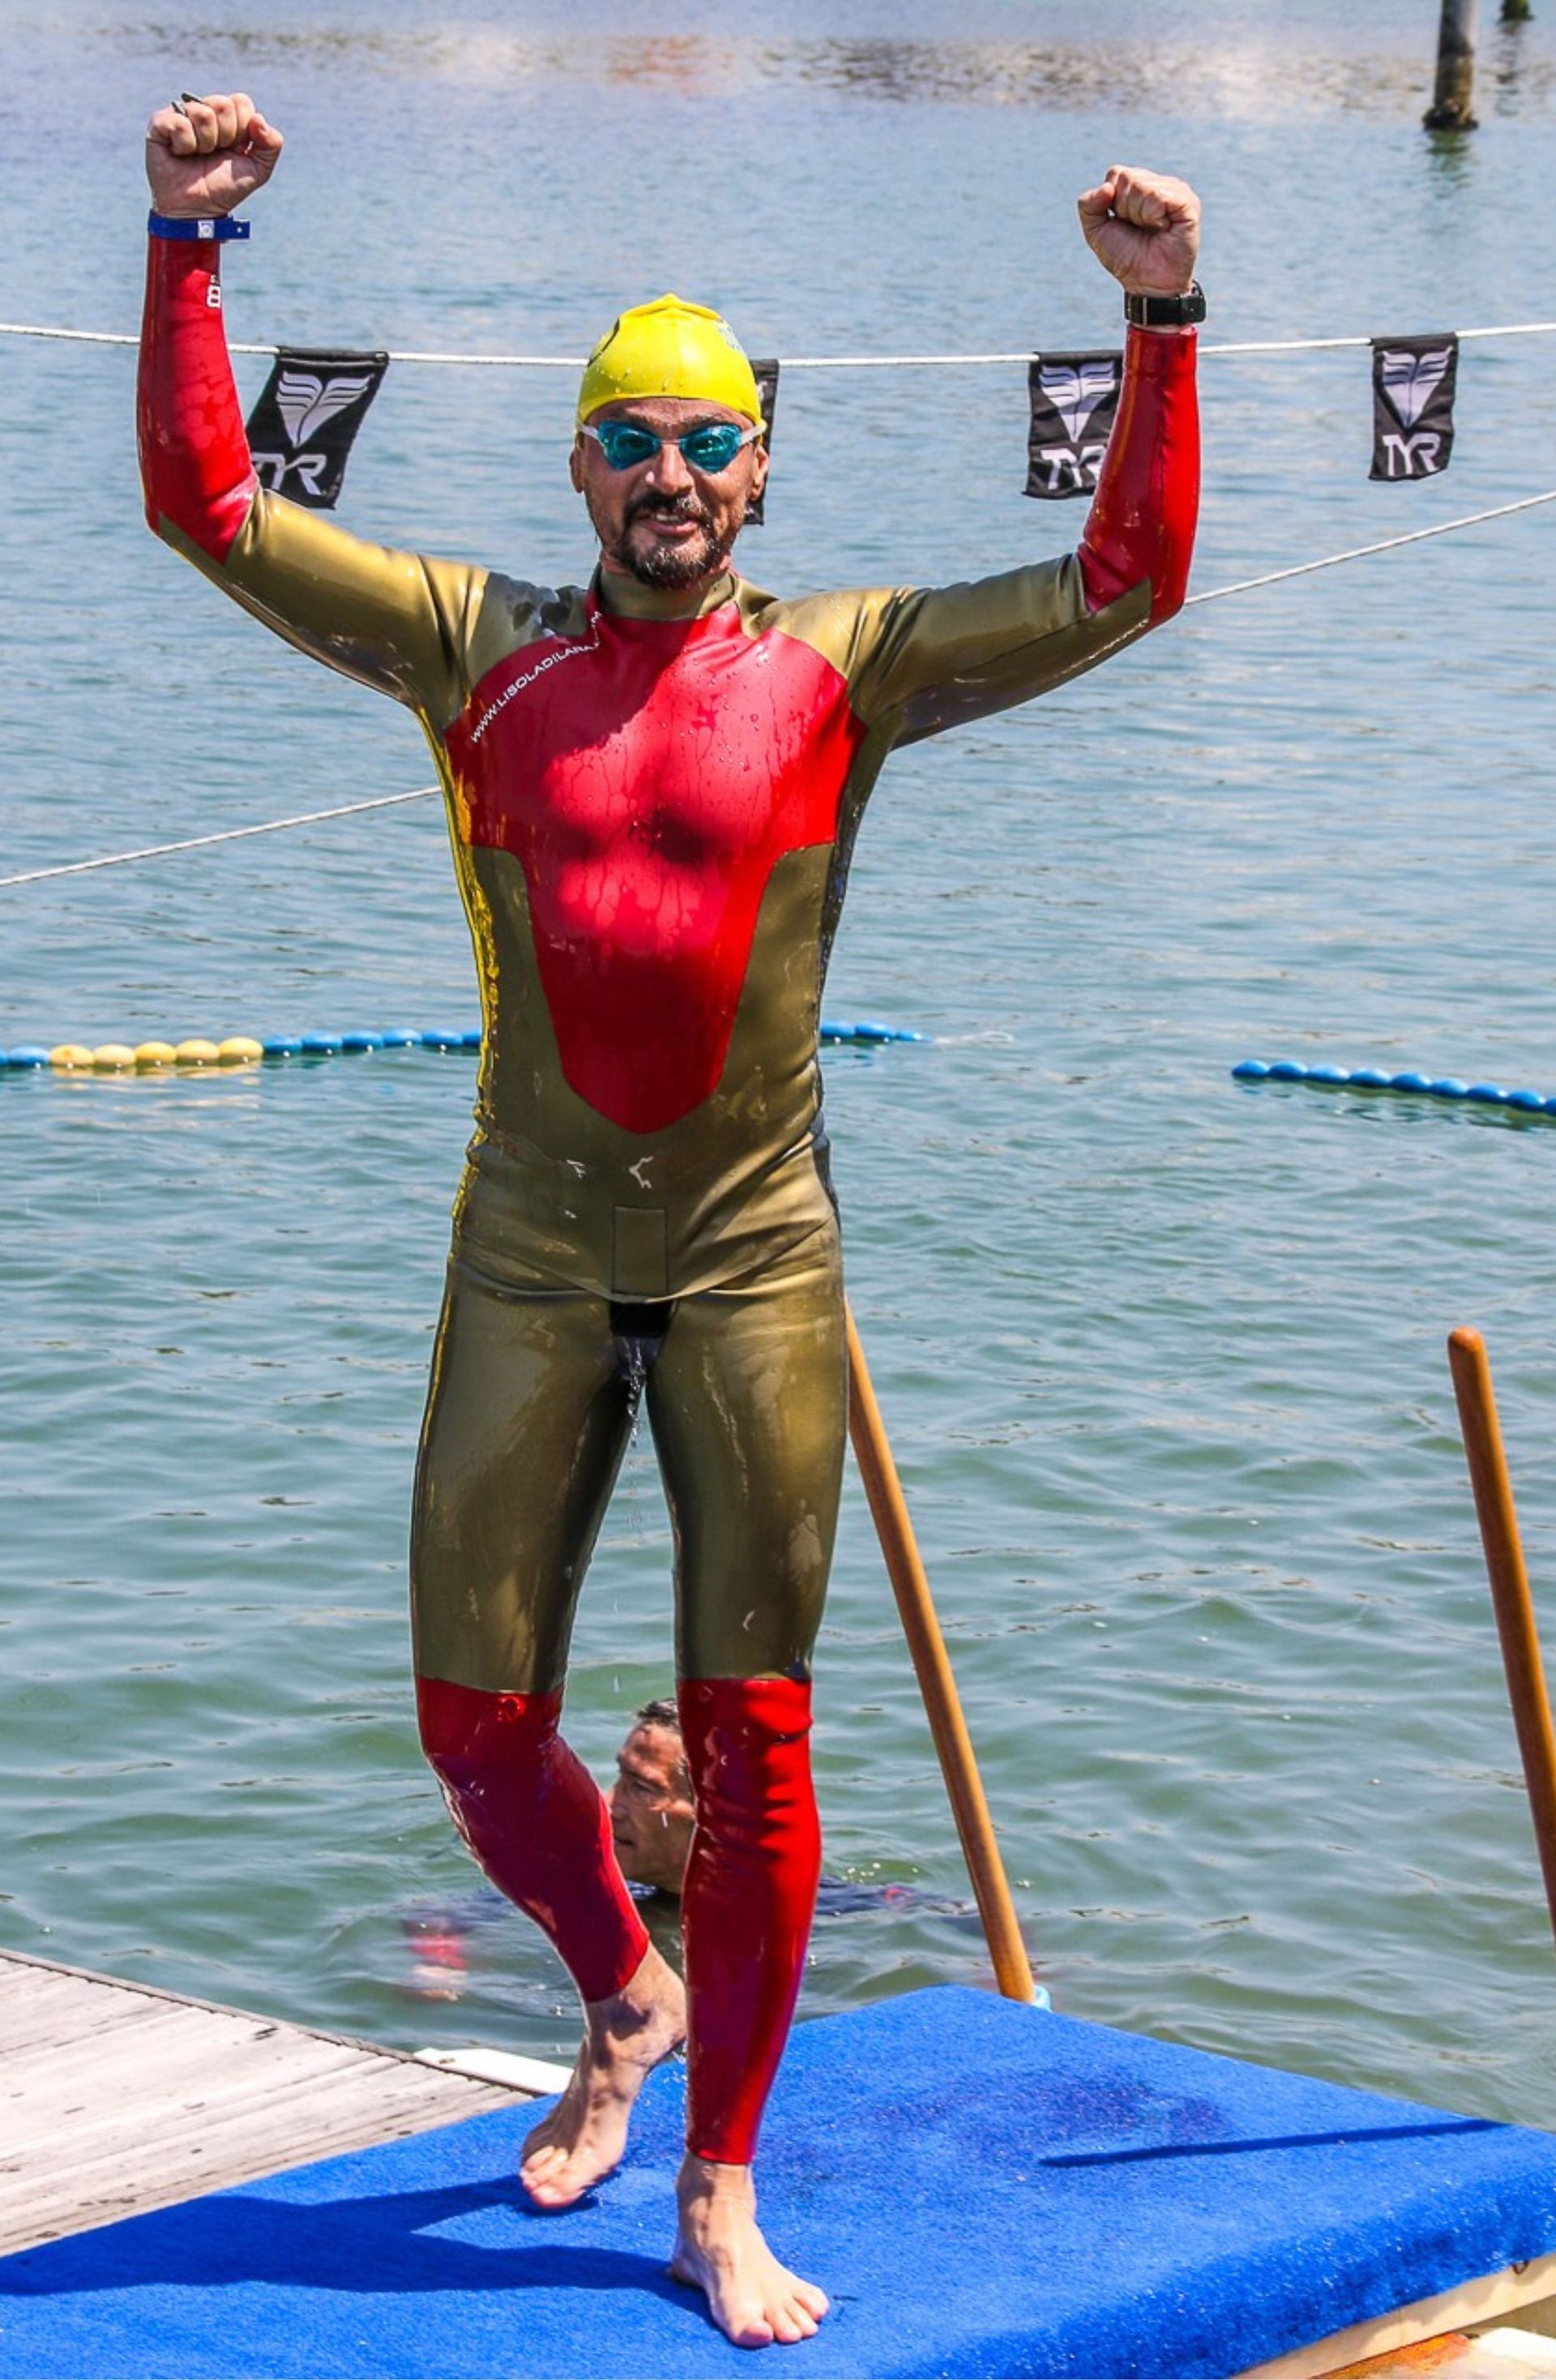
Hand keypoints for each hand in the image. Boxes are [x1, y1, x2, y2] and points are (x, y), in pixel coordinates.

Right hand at [144, 91, 282, 218]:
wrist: (196, 210)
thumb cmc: (224, 188)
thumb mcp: (258, 170)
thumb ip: (272, 145)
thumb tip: (258, 119)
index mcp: (228, 117)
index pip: (241, 102)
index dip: (242, 129)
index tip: (234, 149)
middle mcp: (204, 111)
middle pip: (223, 103)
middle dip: (224, 136)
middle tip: (214, 153)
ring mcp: (181, 114)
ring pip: (202, 112)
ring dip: (205, 143)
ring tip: (197, 155)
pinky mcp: (160, 123)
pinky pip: (179, 123)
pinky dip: (184, 146)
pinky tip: (180, 154)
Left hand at [1076, 165, 1199, 297]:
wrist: (1147, 283)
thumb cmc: (1126, 257)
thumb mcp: (1096, 231)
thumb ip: (1088, 205)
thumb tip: (1107, 187)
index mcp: (1138, 185)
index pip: (1116, 173)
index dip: (1112, 202)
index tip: (1123, 222)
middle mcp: (1157, 183)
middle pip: (1127, 178)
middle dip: (1125, 209)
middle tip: (1139, 228)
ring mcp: (1174, 190)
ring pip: (1141, 186)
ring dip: (1139, 215)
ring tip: (1152, 229)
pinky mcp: (1187, 201)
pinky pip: (1157, 196)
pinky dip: (1153, 217)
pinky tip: (1163, 228)